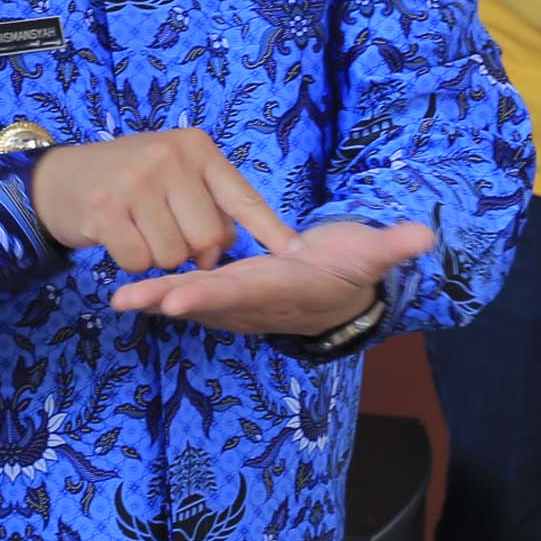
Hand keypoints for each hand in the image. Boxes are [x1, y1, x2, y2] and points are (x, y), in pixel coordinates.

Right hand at [31, 128, 300, 273]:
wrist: (58, 178)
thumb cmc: (128, 181)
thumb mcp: (173, 172)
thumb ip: (208, 201)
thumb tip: (227, 248)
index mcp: (196, 147)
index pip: (242, 197)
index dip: (271, 231)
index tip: (298, 255)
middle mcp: (170, 157)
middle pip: (210, 239)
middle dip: (193, 253)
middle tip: (167, 235)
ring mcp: (137, 182)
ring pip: (174, 256)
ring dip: (158, 258)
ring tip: (138, 230)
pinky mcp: (106, 210)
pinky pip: (139, 263)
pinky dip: (131, 263)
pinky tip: (117, 238)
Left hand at [109, 220, 432, 335]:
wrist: (340, 297)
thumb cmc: (353, 268)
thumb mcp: (371, 254)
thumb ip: (391, 247)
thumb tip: (424, 236)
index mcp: (285, 288)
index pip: (246, 291)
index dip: (212, 295)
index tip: (178, 298)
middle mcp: (257, 303)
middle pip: (208, 302)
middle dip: (170, 301)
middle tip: (130, 301)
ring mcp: (239, 304)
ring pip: (192, 301)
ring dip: (154, 301)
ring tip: (117, 299)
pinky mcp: (226, 297)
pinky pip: (188, 296)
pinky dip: (158, 295)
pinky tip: (124, 291)